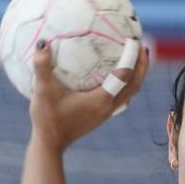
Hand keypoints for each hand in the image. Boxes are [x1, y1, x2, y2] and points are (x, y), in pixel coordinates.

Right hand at [28, 37, 148, 151]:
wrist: (50, 143)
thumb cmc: (47, 118)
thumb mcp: (42, 90)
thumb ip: (42, 66)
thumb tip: (43, 42)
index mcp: (100, 100)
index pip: (124, 75)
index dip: (132, 57)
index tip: (134, 40)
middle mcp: (108, 107)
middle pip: (135, 85)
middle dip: (143, 65)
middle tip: (143, 45)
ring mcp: (107, 113)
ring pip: (131, 92)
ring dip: (138, 75)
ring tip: (138, 58)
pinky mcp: (102, 115)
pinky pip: (123, 97)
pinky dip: (127, 84)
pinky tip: (119, 75)